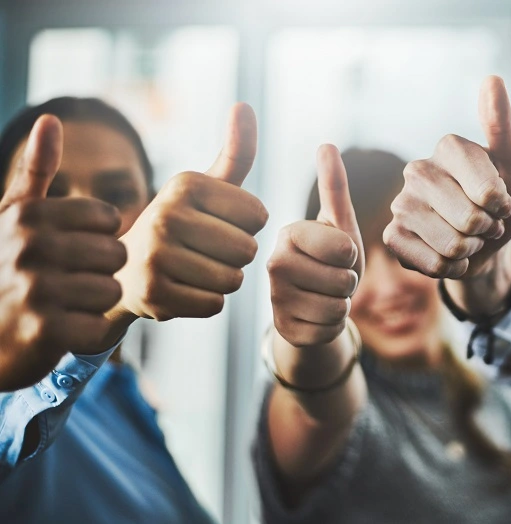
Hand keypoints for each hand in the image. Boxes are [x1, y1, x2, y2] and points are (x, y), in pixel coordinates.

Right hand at [0, 115, 126, 389]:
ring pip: (112, 290)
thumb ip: (36, 171)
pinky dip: (88, 332)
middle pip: (115, 254)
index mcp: (28, 215)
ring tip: (63, 306)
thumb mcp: (12, 216)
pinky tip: (62, 331)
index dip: (98, 239)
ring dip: (93, 304)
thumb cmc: (3, 270)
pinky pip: (101, 325)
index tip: (70, 252)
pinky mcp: (46, 331)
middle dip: (99, 272)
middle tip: (67, 284)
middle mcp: (29, 247)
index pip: (107, 218)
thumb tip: (52, 119)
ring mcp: (36, 289)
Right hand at [111, 103, 266, 323]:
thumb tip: (244, 105)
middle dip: (237, 255)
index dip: (247, 225)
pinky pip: (215, 305)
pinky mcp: (155, 295)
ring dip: (224, 279)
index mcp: (185, 183)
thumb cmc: (182, 223)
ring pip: (234, 279)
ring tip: (196, 269)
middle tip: (206, 251)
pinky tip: (185, 289)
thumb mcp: (207, 187)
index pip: (259, 215)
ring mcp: (157, 256)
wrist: (125, 269)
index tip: (218, 223)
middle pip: (248, 249)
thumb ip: (236, 152)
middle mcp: (166, 214)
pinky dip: (207, 301)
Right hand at [268, 145, 362, 346]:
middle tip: (332, 278)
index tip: (337, 253)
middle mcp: (273, 264)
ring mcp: (275, 299)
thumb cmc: (331, 258)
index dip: (351, 255)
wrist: (315, 304)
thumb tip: (326, 143)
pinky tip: (317, 316)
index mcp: (288, 233)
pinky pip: (330, 330)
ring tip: (326, 296)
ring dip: (343, 304)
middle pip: (343, 281)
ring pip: (338, 308)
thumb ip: (334, 187)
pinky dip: (333, 326)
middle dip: (349, 282)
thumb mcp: (340, 224)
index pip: (344, 249)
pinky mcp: (284, 329)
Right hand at [383, 76, 510, 279]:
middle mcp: (417, 170)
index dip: (503, 207)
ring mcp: (400, 203)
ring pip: (453, 246)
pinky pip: (434, 264)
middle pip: (470, 220)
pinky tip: (449, 255)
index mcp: (448, 147)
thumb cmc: (501, 203)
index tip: (500, 202)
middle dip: (486, 230)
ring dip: (471, 250)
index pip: (489, 191)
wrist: (483, 244)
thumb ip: (501, 127)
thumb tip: (492, 78)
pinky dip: (452, 268)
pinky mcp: (391, 236)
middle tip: (483, 223)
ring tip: (468, 238)